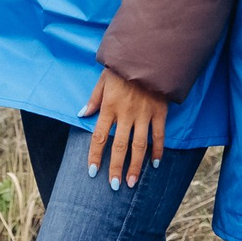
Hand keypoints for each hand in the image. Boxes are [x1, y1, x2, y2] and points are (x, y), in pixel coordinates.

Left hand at [79, 67, 166, 189]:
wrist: (149, 54)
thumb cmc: (123, 67)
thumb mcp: (103, 79)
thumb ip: (94, 99)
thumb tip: (82, 114)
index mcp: (109, 107)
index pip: (99, 137)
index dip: (95, 156)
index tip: (93, 172)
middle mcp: (125, 114)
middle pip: (119, 147)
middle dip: (115, 168)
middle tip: (114, 186)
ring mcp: (144, 114)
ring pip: (139, 146)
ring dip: (136, 166)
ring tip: (132, 183)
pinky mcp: (159, 112)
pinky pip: (159, 135)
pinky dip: (158, 150)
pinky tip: (155, 163)